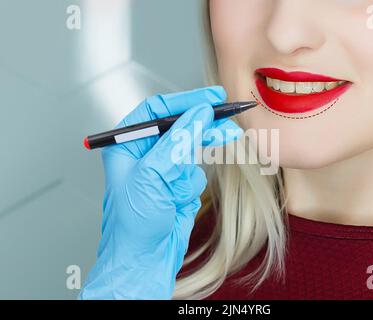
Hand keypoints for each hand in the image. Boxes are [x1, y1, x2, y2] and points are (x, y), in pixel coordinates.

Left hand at [79, 86, 241, 298]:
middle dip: (202, 128)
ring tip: (190, 177)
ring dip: (191, 167)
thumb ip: (178, 141)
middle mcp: (144, 154)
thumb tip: (199, 113)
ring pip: (192, 151)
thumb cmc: (132, 224)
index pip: (158, 111)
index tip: (213, 98)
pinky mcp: (177, 186)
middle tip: (228, 121)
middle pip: (180, 128)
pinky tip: (178, 202)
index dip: (186, 101)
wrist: (144, 261)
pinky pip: (195, 174)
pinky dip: (192, 186)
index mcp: (127, 145)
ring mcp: (163, 170)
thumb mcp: (151, 175)